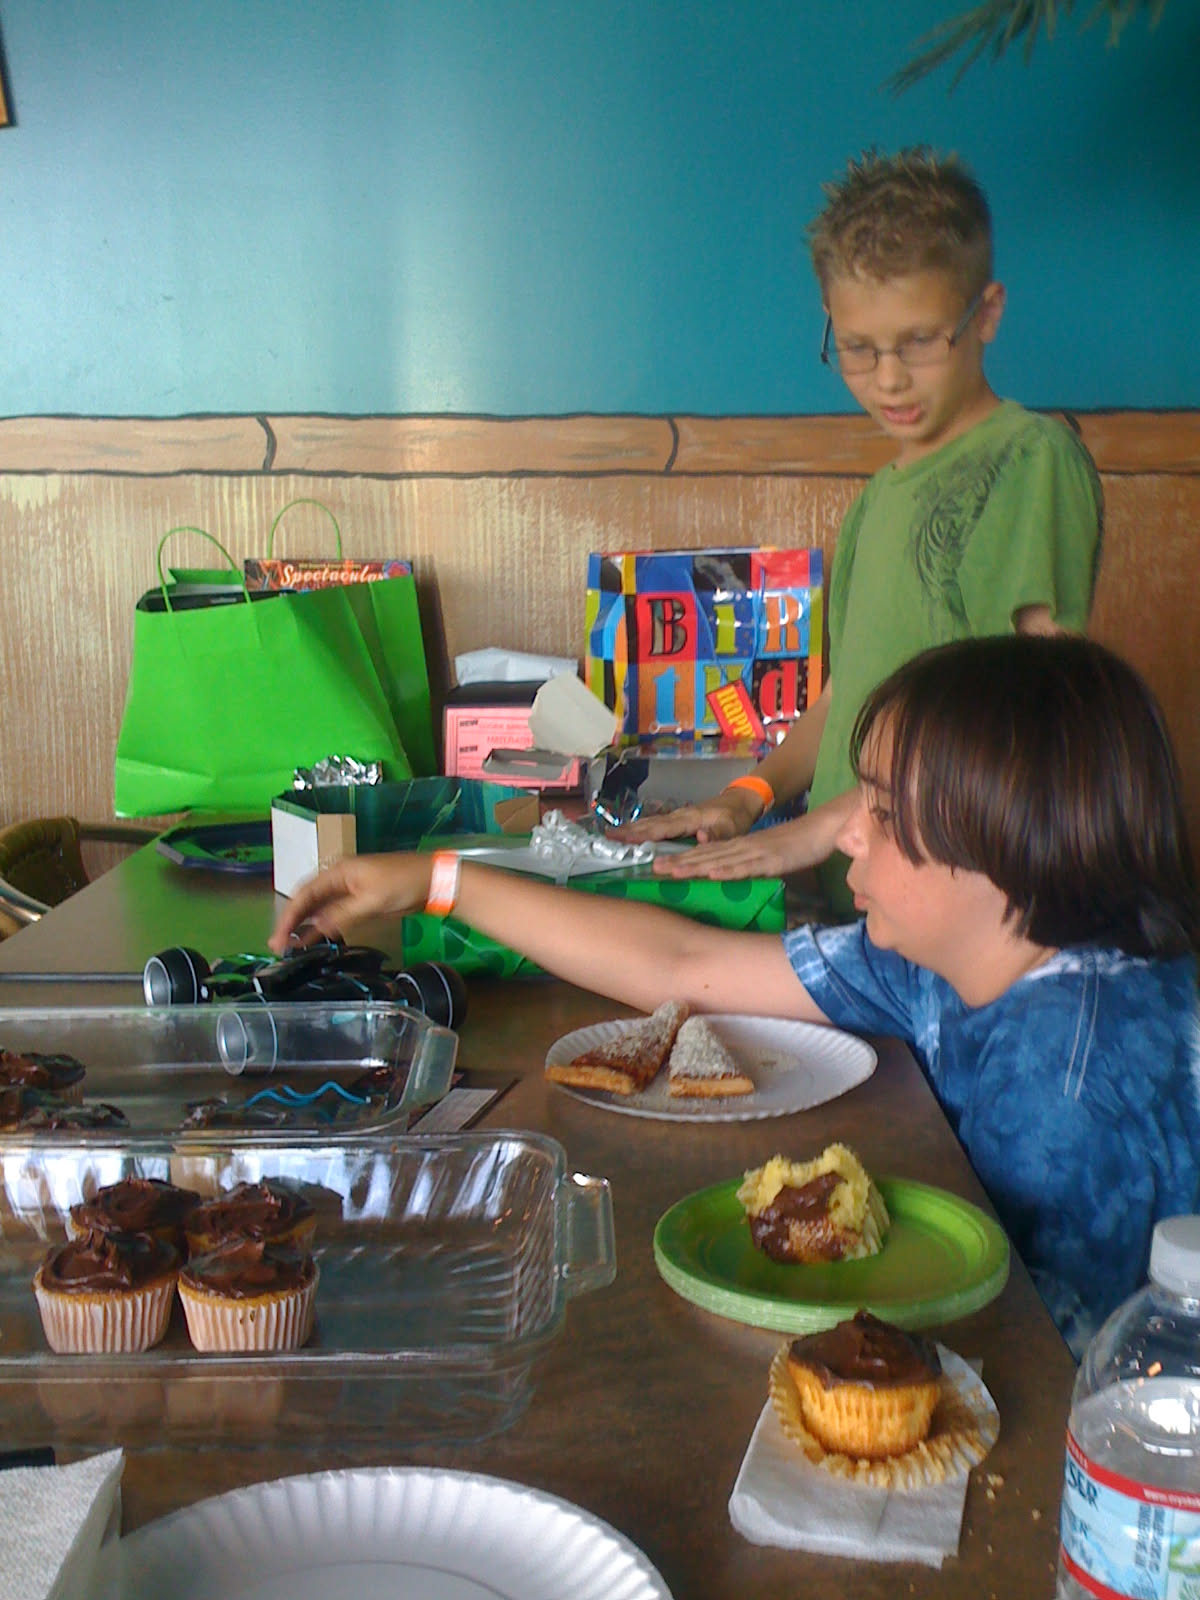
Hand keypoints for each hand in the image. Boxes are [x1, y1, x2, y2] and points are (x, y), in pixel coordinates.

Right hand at [269, 854, 430, 953]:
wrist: (432, 881)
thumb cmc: (403, 884)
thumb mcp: (371, 900)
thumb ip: (342, 914)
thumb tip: (315, 927)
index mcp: (338, 871)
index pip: (304, 894)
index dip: (288, 916)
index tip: (278, 938)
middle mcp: (338, 879)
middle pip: (307, 900)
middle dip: (291, 922)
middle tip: (277, 946)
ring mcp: (348, 890)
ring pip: (319, 908)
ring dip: (305, 926)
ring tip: (290, 947)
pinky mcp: (358, 901)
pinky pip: (333, 914)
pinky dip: (322, 926)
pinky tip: (314, 939)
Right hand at [609, 788, 760, 844]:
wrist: (742, 799)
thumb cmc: (738, 815)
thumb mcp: (733, 827)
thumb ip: (718, 834)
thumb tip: (701, 838)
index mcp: (691, 818)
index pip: (663, 828)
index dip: (643, 834)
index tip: (624, 838)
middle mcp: (680, 815)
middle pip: (650, 823)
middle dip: (628, 830)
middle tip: (607, 836)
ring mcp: (679, 815)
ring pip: (651, 822)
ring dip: (631, 828)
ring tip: (611, 834)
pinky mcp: (680, 819)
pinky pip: (656, 823)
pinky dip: (641, 827)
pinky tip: (632, 832)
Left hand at [651, 809, 843, 881]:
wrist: (821, 829)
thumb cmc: (796, 846)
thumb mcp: (766, 858)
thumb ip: (748, 866)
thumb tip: (729, 878)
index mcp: (739, 847)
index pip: (705, 854)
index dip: (682, 860)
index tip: (659, 866)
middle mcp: (742, 847)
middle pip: (705, 856)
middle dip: (678, 863)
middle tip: (652, 869)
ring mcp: (755, 852)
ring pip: (719, 860)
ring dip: (694, 867)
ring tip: (670, 872)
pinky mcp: (771, 860)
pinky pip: (747, 867)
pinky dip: (728, 871)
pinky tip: (711, 874)